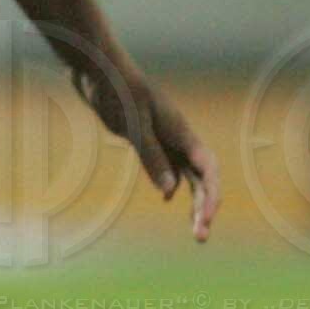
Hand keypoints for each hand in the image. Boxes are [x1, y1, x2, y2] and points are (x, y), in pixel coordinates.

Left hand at [70, 55, 220, 243]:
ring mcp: (163, 138)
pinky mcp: (147, 139)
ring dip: (192, 201)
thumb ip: (152, 157)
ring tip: (196, 230)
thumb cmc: (118, 90)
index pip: (207, 169)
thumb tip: (170, 193)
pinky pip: (168, 166)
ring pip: (186, 174)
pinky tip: (168, 199)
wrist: (98, 70)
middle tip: (200, 238)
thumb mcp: (134, 124)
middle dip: (204, 207)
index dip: (211, 195)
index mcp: (180, 132)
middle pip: (201, 177)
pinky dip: (172, 185)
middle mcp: (177, 138)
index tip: (206, 219)